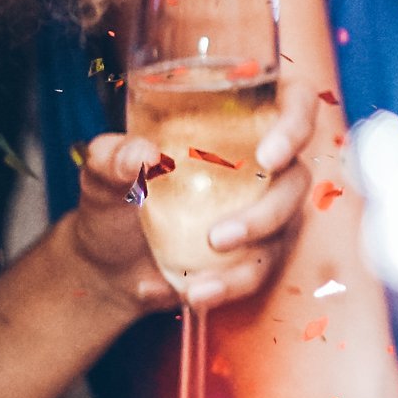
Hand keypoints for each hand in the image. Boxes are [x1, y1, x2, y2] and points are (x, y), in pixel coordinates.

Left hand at [69, 84, 317, 309]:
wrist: (109, 266)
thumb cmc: (113, 205)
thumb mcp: (100, 176)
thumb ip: (111, 157)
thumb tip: (141, 153)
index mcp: (232, 127)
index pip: (291, 104)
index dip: (296, 121)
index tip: (269, 154)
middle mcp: (258, 164)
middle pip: (296, 176)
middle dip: (270, 210)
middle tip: (221, 235)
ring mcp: (264, 209)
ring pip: (287, 226)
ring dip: (248, 255)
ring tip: (199, 282)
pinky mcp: (260, 252)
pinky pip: (264, 267)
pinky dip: (232, 283)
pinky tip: (197, 293)